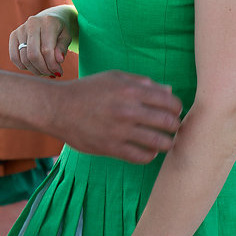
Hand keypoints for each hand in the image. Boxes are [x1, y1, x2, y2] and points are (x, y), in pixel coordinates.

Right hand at [10, 7, 75, 76]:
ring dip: (35, 70)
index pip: (47, 50)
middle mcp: (32, 23)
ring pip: (24, 58)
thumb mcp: (66, 37)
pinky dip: (23, 66)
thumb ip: (62, 48)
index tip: (59, 73)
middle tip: (50, 74)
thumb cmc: (59, 30)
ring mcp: (21, 29)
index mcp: (47, 22)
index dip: (52, 65)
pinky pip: (14, 57)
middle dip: (43, 69)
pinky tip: (33, 66)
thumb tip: (58, 60)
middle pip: (33, 55)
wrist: (49, 18)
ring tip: (44, 71)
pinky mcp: (13, 35)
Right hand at [55, 71, 181, 161]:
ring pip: (159, 142)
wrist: (58, 108)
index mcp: (131, 90)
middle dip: (175, 126)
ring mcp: (120, 131)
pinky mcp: (111, 148)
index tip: (173, 112)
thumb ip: (142, 82)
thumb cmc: (87, 90)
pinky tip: (148, 150)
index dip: (177, 108)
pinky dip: (150, 155)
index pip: (170, 102)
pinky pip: (142, 157)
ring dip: (167, 143)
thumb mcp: (114, 78)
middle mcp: (128, 110)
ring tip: (164, 141)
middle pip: (169, 123)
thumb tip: (168, 90)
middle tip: (172, 128)